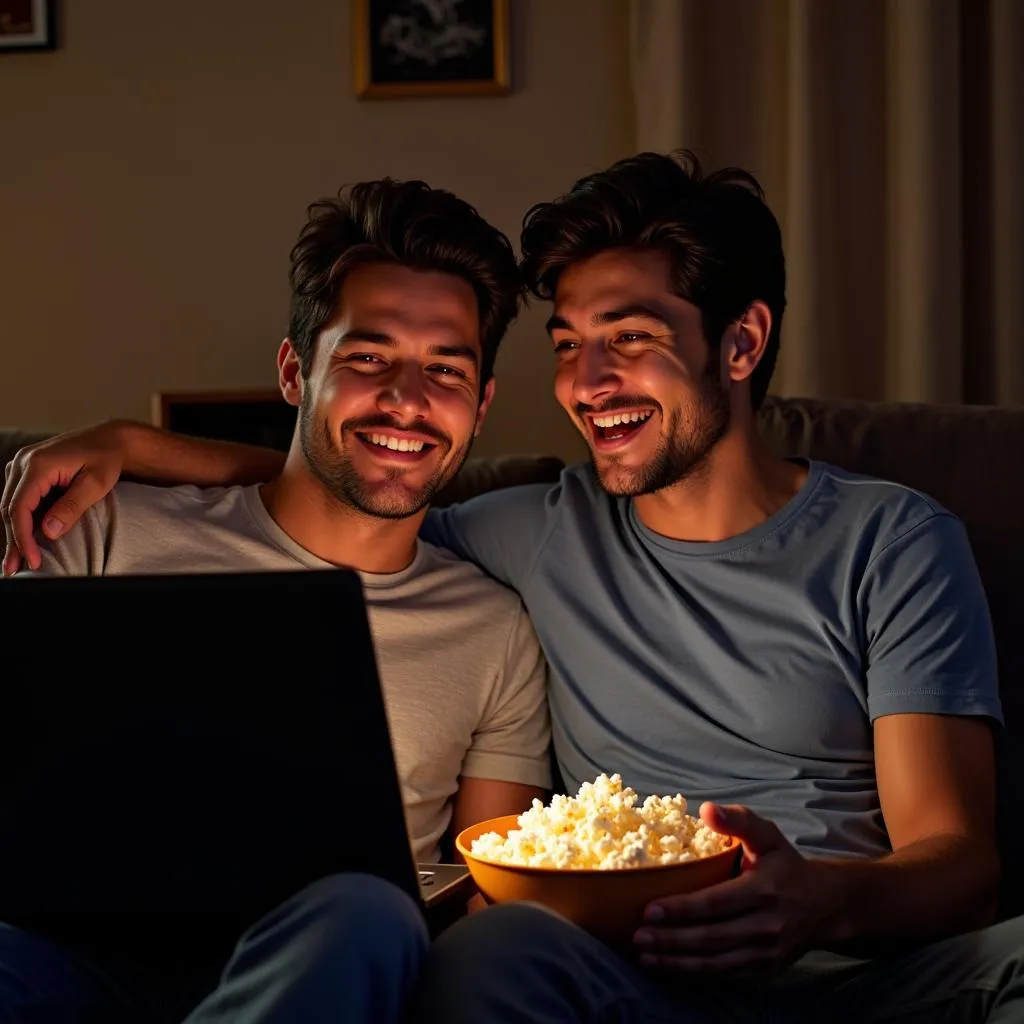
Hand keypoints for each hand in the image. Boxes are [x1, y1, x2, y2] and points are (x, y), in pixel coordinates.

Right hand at [1, 422, 126, 574]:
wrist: (110, 440)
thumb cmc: (106, 460)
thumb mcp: (96, 484)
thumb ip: (72, 507)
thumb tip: (49, 532)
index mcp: (38, 464)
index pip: (20, 507)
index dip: (23, 537)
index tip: (32, 559)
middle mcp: (23, 462)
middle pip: (10, 508)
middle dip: (13, 540)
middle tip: (15, 568)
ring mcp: (22, 464)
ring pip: (10, 504)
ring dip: (14, 532)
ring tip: (15, 560)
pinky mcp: (27, 470)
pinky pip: (19, 498)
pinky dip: (20, 519)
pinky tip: (23, 539)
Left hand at [633, 802, 831, 974]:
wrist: (826, 905)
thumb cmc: (786, 865)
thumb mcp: (767, 835)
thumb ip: (738, 820)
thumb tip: (706, 809)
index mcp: (763, 890)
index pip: (716, 903)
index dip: (682, 909)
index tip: (650, 909)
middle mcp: (766, 925)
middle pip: (711, 937)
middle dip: (671, 939)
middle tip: (638, 936)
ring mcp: (766, 953)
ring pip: (716, 963)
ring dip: (677, 962)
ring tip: (645, 956)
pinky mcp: (764, 970)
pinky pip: (725, 975)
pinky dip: (695, 973)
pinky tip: (670, 966)